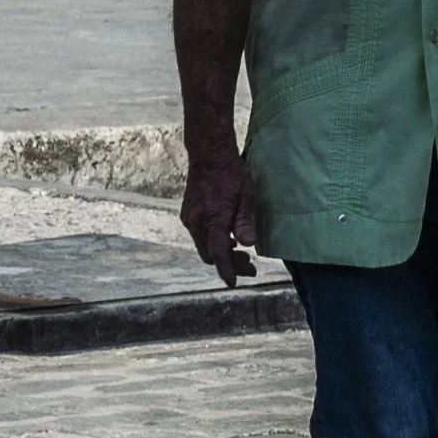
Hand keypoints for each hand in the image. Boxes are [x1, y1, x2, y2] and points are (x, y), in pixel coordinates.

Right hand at [179, 148, 258, 285]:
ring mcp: (189, 218)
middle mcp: (197, 221)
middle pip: (211, 255)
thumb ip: (245, 221)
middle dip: (229, 264)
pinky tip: (227, 237)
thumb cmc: (231, 173)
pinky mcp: (187, 214)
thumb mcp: (246, 195)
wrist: (208, 154)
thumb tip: (249, 244)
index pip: (219, 253)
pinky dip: (213, 242)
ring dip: (221, 253)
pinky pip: (199, 237)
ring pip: (204, 247)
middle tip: (250, 265)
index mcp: (213, 218)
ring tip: (241, 252)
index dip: (227, 270)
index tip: (233, 283)